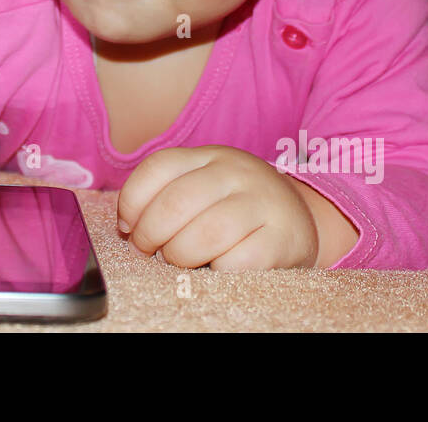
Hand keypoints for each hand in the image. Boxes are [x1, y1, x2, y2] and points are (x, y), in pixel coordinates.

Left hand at [115, 145, 318, 270]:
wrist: (299, 221)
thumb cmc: (236, 208)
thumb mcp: (204, 185)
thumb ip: (166, 194)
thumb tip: (128, 226)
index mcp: (210, 155)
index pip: (158, 166)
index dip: (132, 202)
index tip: (129, 227)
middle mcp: (237, 172)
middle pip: (175, 203)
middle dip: (150, 236)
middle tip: (151, 251)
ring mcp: (262, 203)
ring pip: (204, 234)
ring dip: (180, 257)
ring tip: (180, 261)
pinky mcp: (282, 239)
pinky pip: (235, 262)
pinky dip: (215, 272)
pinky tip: (215, 268)